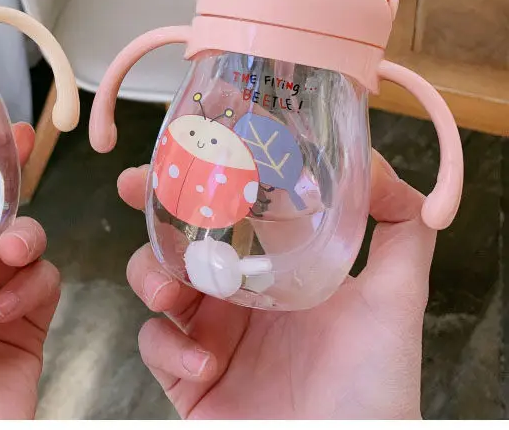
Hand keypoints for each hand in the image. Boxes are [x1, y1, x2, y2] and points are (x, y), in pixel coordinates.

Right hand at [118, 150, 435, 418]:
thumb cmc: (376, 385)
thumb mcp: (397, 298)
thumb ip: (402, 228)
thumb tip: (374, 164)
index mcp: (273, 266)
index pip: (229, 208)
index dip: (201, 175)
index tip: (181, 149)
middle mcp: (236, 294)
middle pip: (179, 237)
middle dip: (152, 212)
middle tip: (132, 189)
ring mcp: (208, 334)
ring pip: (154, 282)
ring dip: (151, 276)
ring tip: (169, 294)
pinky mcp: (188, 377)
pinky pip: (156, 347)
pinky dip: (169, 349)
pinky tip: (203, 364)